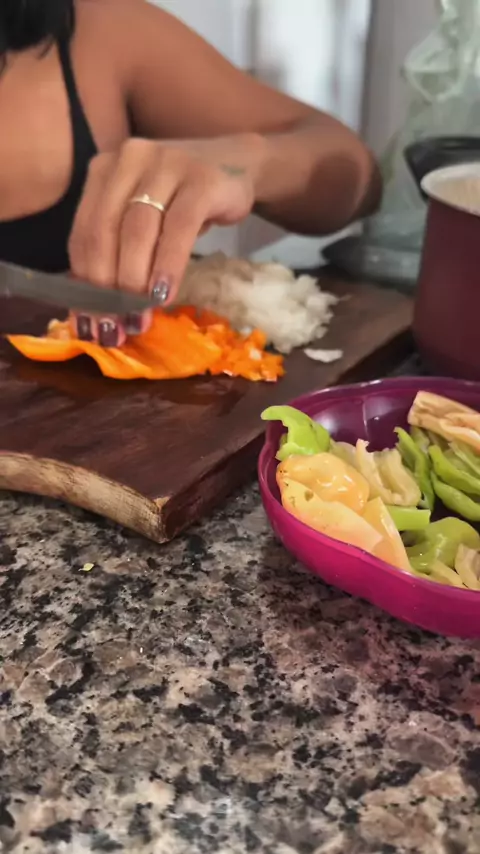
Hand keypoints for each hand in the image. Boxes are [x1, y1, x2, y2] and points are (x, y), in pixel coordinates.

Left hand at [68, 134, 265, 345]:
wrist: (237, 164)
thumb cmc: (182, 200)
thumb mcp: (144, 218)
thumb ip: (118, 249)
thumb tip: (101, 312)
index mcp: (103, 170)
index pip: (84, 232)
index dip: (83, 282)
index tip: (90, 322)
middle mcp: (128, 159)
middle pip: (105, 231)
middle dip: (107, 287)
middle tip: (115, 327)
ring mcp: (165, 164)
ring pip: (138, 230)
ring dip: (135, 281)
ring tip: (139, 316)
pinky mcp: (201, 180)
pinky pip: (179, 228)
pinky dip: (168, 265)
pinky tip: (164, 294)